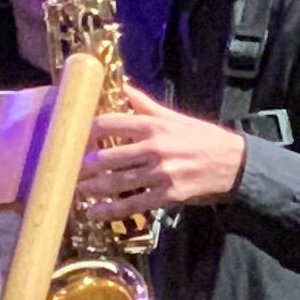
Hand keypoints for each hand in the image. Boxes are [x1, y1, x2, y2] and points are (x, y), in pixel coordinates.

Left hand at [73, 81, 250, 216]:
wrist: (233, 162)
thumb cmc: (200, 136)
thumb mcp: (173, 116)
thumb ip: (144, 105)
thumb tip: (122, 86)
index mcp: (153, 125)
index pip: (109, 124)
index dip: (87, 132)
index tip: (73, 139)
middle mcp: (154, 148)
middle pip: (109, 157)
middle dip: (85, 166)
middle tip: (66, 170)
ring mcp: (161, 173)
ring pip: (119, 182)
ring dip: (94, 189)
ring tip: (75, 190)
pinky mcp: (169, 195)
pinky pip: (135, 204)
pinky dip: (112, 211)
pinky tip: (95, 213)